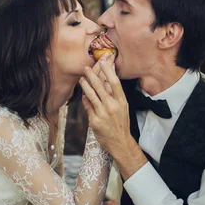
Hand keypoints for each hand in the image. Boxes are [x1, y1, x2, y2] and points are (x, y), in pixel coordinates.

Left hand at [80, 55, 148, 179]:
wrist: (120, 142)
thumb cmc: (121, 123)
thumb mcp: (123, 108)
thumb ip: (115, 96)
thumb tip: (106, 81)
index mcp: (122, 102)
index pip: (114, 83)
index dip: (108, 71)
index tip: (103, 62)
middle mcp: (112, 106)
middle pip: (100, 86)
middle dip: (92, 75)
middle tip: (86, 68)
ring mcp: (103, 114)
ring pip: (91, 95)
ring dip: (85, 85)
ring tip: (81, 79)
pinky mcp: (95, 121)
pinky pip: (88, 106)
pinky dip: (85, 99)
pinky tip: (83, 95)